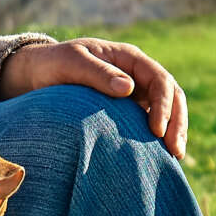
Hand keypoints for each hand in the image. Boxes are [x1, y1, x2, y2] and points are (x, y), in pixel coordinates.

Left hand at [0, 38, 189, 160]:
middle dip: (177, 123)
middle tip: (174, 151)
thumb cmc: (53, 64)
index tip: (156, 130)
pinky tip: (156, 157)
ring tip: (173, 158)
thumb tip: (127, 88)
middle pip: (171, 96)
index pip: (160, 80)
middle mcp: (137, 75)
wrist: (37, 74)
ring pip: (166, 111)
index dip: (164, 105)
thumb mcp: (71, 63)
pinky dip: (157, 138)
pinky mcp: (127, 110)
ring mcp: (135, 93)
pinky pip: (149, 122)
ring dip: (172, 132)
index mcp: (130, 58)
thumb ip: (97, 73)